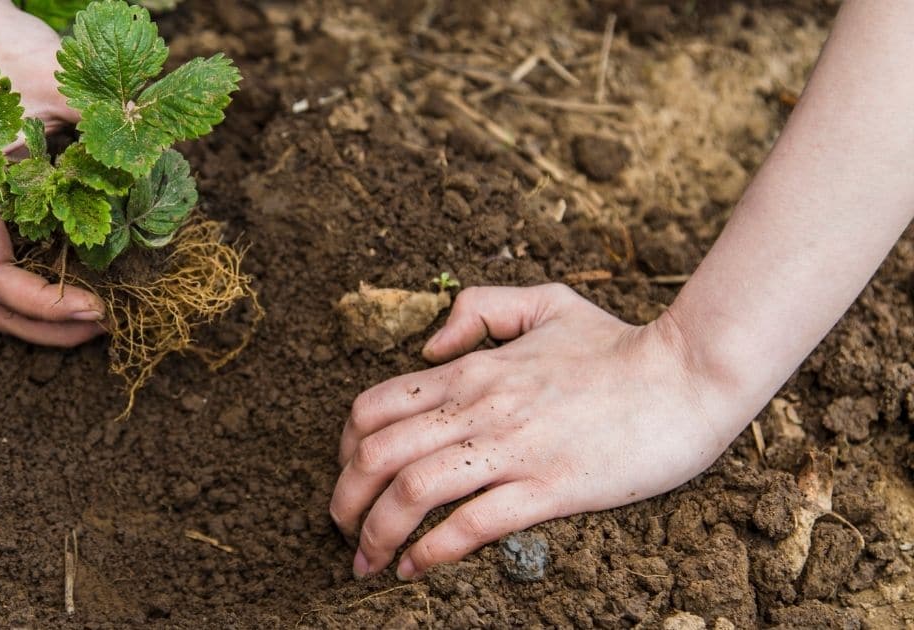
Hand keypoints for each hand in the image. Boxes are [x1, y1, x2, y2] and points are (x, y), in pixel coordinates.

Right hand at [0, 0, 103, 346]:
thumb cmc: (5, 48)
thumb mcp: (60, 82)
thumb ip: (102, 125)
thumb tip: (157, 166)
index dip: (43, 304)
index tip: (96, 306)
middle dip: (50, 327)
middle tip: (109, 323)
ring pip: (1, 293)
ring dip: (49, 314)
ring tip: (105, 311)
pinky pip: (17, 262)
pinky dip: (50, 282)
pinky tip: (93, 275)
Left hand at [331, 284, 746, 579]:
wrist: (688, 374)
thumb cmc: (619, 343)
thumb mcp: (544, 302)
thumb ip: (479, 309)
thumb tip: (429, 347)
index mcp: (471, 369)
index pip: (374, 407)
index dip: (344, 448)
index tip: (348, 476)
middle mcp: (478, 408)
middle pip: (375, 455)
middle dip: (344, 499)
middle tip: (342, 529)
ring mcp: (512, 448)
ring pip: (411, 493)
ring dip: (376, 534)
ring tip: (367, 562)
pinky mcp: (550, 487)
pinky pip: (471, 525)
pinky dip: (432, 552)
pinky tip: (416, 569)